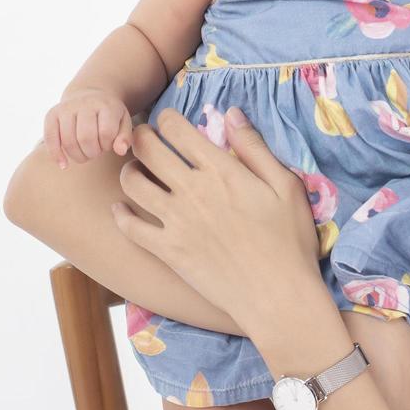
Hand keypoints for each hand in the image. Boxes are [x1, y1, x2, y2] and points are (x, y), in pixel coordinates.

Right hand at [44, 88, 132, 168]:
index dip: (107, 145)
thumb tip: (120, 151)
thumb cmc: (109, 114)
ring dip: (77, 156)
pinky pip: (50, 137)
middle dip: (92, 153)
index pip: (106, 132)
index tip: (108, 144)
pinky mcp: (52, 114)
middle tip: (96, 152)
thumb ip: (125, 137)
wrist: (90, 93)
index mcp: (106, 104)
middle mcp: (85, 103)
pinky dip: (55, 154)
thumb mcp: (123, 122)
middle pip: (86, 138)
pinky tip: (63, 164)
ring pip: (68, 140)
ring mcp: (66, 107)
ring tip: (85, 155)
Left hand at [111, 107, 321, 333]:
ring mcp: (175, 221)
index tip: (167, 120)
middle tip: (142, 136)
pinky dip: (120, 215)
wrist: (276, 295)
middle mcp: (192, 190)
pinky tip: (120, 210)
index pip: (178, 130)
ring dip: (129, 170)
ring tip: (134, 169)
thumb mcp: (286, 185)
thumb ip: (254, 147)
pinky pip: (130, 228)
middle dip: (140, 135)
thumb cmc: (289, 240)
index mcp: (221, 170)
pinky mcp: (167, 251)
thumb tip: (230, 113)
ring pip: (133, 184)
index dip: (167, 118)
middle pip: (148, 150)